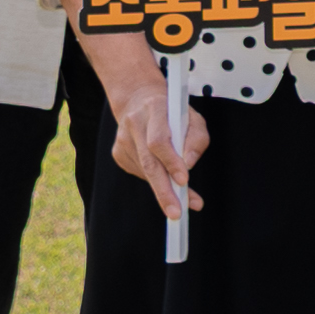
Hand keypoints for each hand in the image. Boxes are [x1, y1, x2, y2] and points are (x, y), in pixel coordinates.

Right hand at [109, 80, 208, 222]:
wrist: (139, 100)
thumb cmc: (173, 112)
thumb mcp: (193, 118)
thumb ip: (197, 140)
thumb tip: (189, 167)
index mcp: (154, 109)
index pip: (159, 141)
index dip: (171, 162)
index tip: (184, 180)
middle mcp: (134, 124)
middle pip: (148, 162)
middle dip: (164, 190)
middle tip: (176, 212)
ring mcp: (122, 139)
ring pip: (145, 171)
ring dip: (164, 188)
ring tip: (179, 202)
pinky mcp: (118, 153)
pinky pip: (140, 173)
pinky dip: (155, 179)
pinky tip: (162, 172)